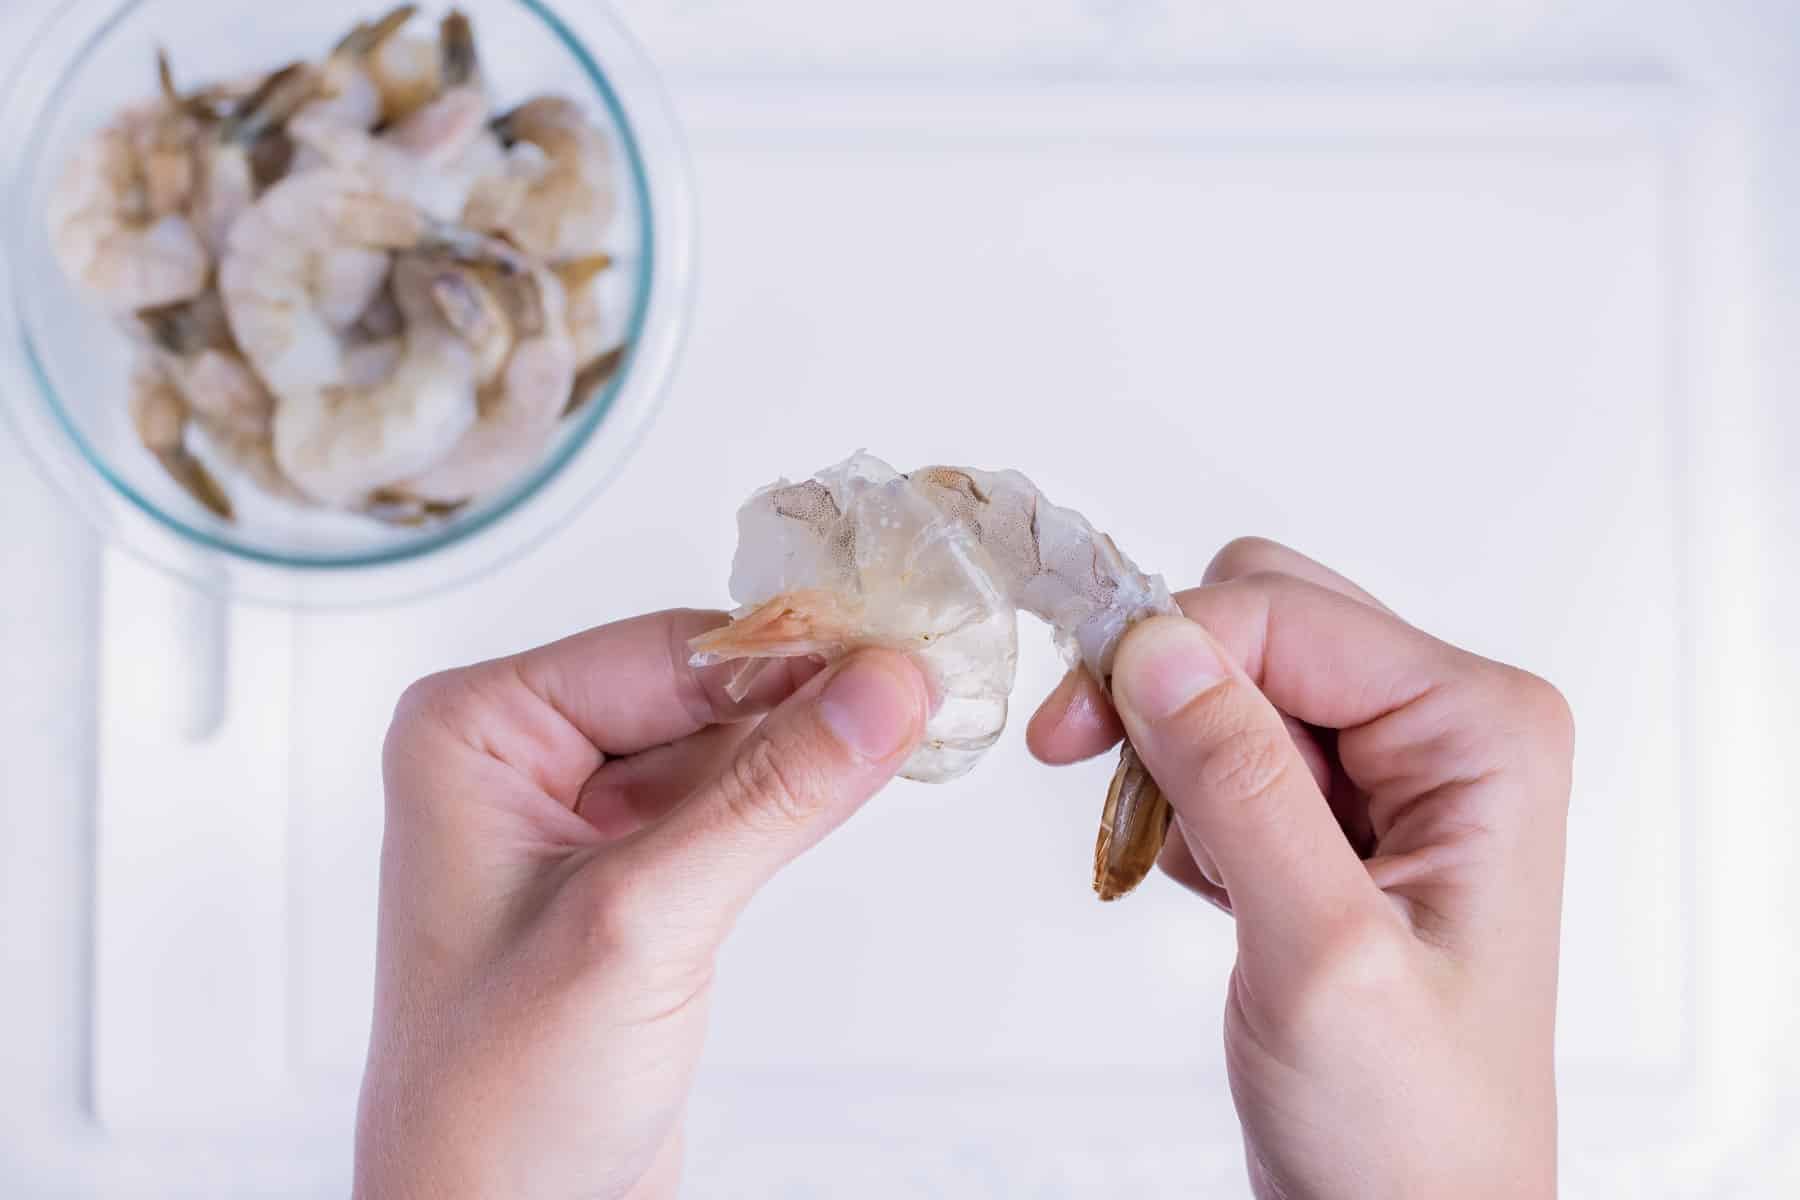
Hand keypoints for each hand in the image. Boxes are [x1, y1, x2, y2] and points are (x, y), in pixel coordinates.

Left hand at [355, 610, 927, 1198]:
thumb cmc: (495, 1099)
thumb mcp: (643, 923)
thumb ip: (770, 798)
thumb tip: (877, 691)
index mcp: (476, 734)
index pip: (661, 652)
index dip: (783, 652)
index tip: (893, 654)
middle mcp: (522, 760)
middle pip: (698, 686)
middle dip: (803, 696)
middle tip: (915, 692)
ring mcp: (580, 819)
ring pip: (725, 741)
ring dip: (810, 744)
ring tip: (905, 728)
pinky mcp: (635, 875)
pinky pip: (731, 803)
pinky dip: (798, 796)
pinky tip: (856, 781)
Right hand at [1029, 538, 1572, 1199]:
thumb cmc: (1410, 1129)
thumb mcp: (1322, 950)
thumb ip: (1240, 784)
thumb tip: (1155, 645)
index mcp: (1481, 732)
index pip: (1287, 614)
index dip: (1167, 650)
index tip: (1072, 727)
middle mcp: (1447, 730)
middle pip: (1260, 622)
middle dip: (1168, 694)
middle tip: (1109, 788)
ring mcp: (1394, 773)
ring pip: (1230, 681)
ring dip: (1170, 760)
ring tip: (1183, 869)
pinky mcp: (1337, 817)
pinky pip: (1225, 748)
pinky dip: (1181, 804)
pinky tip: (1203, 885)